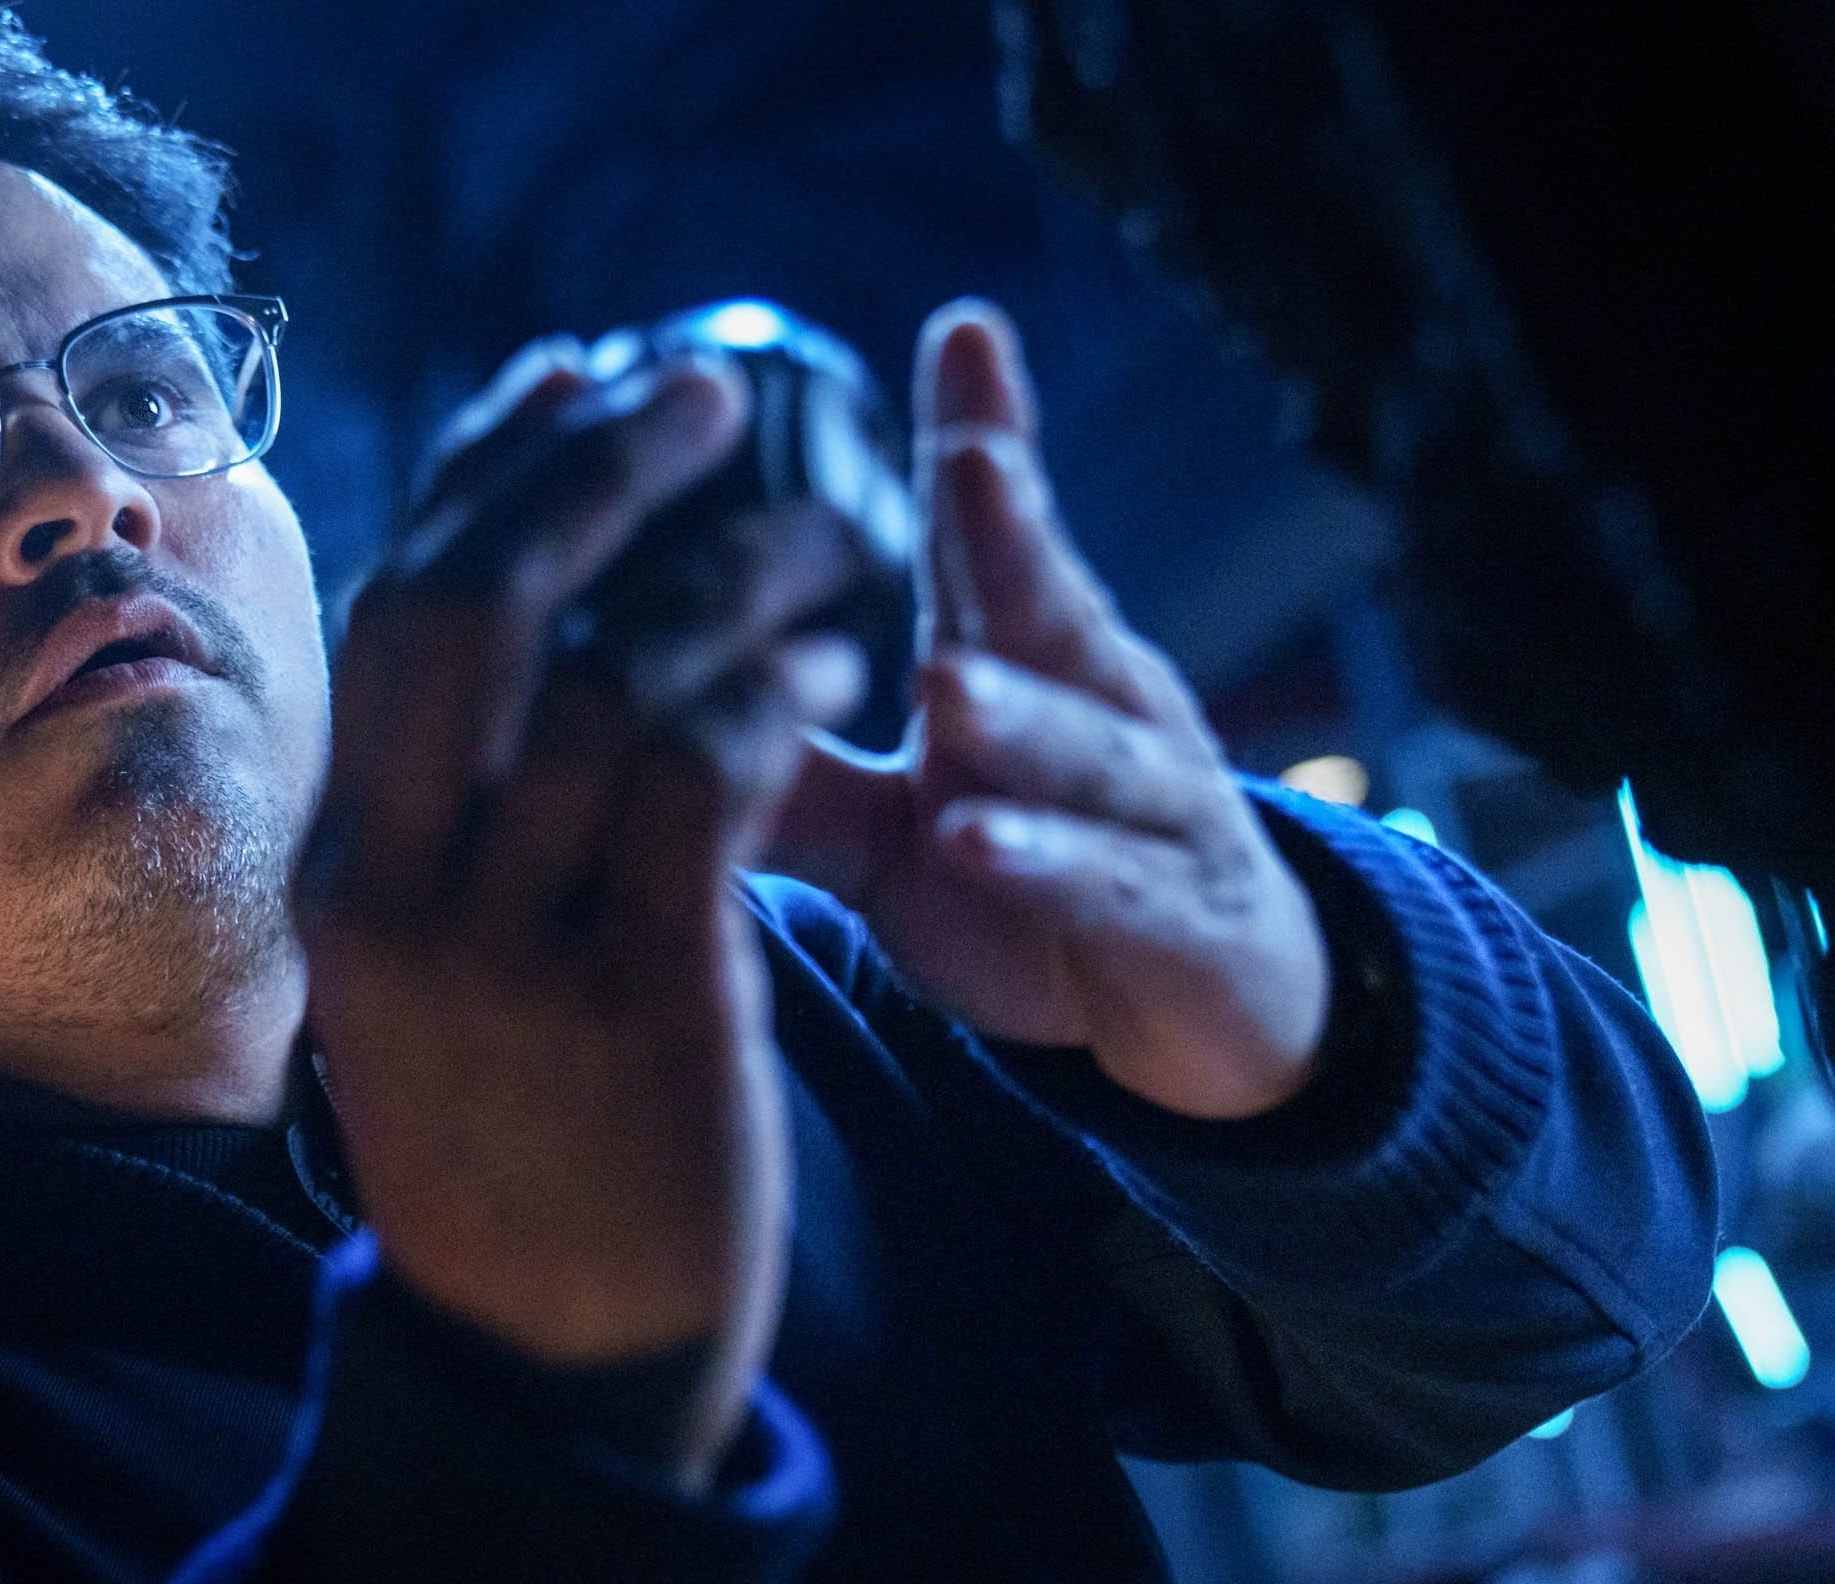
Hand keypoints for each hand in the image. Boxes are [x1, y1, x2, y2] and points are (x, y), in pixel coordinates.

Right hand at [298, 340, 863, 1485]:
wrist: (551, 1365)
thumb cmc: (515, 1148)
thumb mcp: (428, 977)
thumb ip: (458, 821)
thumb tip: (530, 641)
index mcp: (341, 863)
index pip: (396, 607)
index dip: (487, 467)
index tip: (574, 370)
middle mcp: (396, 887)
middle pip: (473, 604)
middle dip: (591, 471)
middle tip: (707, 395)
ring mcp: (508, 948)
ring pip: (610, 677)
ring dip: (731, 577)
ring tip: (827, 543)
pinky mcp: (640, 1001)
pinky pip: (707, 783)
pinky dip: (775, 690)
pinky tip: (835, 664)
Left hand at [770, 302, 1329, 1120]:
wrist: (1201, 1004)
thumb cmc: (1025, 878)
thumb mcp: (893, 827)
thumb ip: (790, 767)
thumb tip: (633, 712)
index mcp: (1023, 663)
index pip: (993, 537)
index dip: (985, 434)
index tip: (963, 327)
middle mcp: (1098, 708)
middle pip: (1048, 606)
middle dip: (1011, 529)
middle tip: (970, 455)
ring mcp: (1151, 811)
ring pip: (1084, 749)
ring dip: (1018, 716)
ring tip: (946, 681)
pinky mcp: (1174, 919)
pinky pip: (1105, 884)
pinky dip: (1044, 863)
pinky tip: (975, 841)